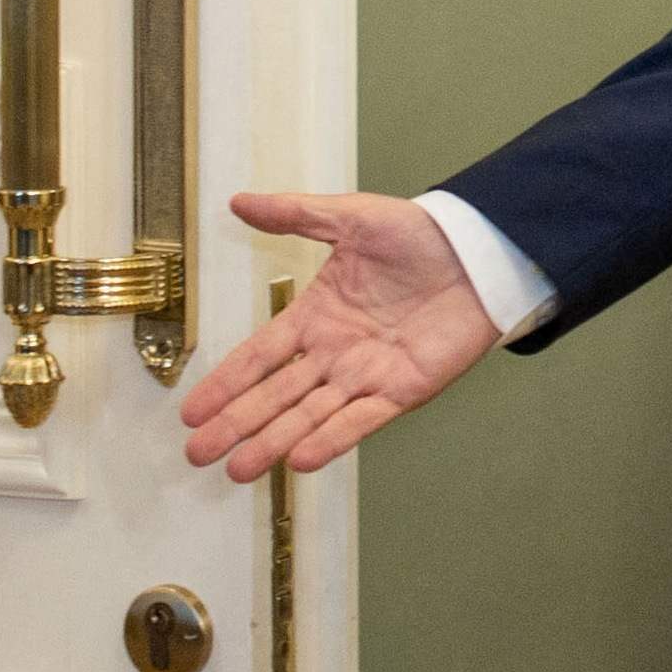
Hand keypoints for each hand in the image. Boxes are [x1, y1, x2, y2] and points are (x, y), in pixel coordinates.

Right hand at [175, 191, 503, 481]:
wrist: (480, 251)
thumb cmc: (420, 235)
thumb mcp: (351, 218)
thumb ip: (295, 215)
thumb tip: (239, 202)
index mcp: (316, 316)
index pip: (259, 357)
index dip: (225, 383)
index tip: (191, 411)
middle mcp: (335, 352)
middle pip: (276, 396)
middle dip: (237, 425)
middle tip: (199, 454)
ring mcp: (367, 374)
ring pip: (311, 415)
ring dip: (274, 442)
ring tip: (239, 469)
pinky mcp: (404, 389)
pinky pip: (362, 420)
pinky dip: (333, 440)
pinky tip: (300, 459)